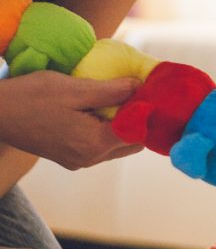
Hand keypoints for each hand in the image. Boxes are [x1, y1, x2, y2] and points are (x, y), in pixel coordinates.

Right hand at [0, 71, 142, 168]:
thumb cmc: (32, 97)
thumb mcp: (75, 89)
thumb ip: (111, 92)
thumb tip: (140, 87)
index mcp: (94, 143)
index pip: (137, 133)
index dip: (146, 112)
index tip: (149, 92)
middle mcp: (90, 159)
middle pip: (131, 144)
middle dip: (137, 121)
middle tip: (135, 94)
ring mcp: (78, 161)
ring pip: (116, 146)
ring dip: (121, 126)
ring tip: (117, 99)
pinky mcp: (69, 158)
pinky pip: (98, 147)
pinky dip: (105, 131)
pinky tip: (98, 110)